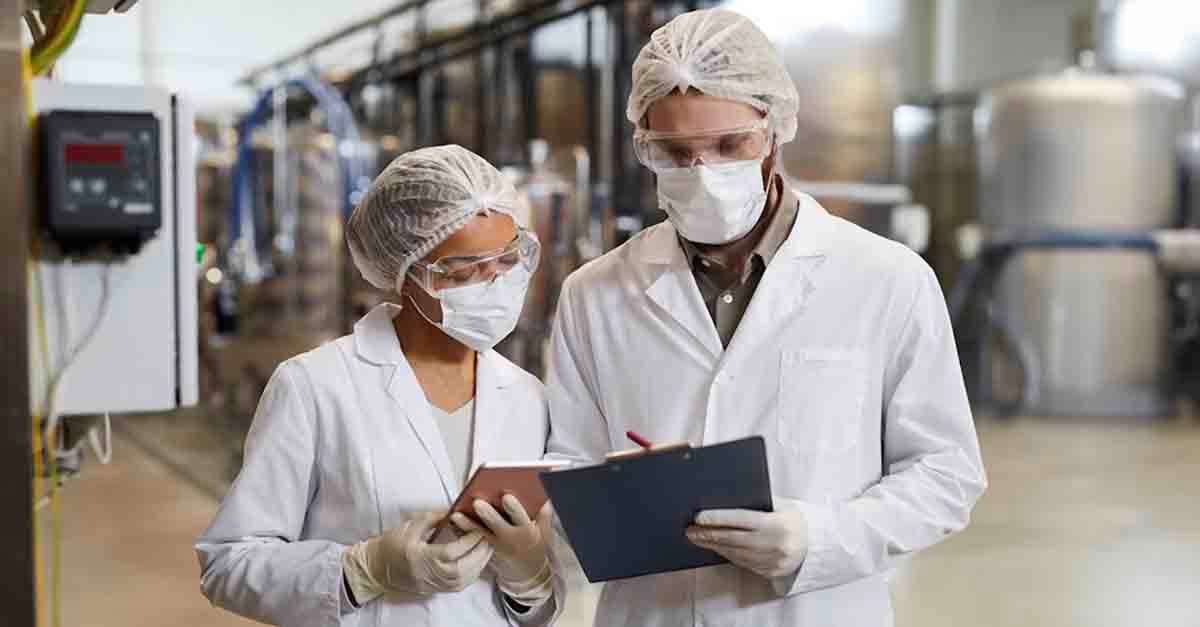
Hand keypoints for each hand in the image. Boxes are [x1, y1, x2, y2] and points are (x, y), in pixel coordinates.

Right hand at [365, 512, 493, 594]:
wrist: (376, 567)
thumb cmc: (392, 544)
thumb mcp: (411, 525)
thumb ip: (434, 518)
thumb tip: (454, 509)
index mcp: (421, 556)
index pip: (451, 552)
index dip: (468, 541)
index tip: (478, 530)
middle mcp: (428, 573)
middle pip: (461, 569)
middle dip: (479, 554)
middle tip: (488, 539)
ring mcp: (432, 584)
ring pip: (462, 580)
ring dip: (478, 565)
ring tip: (487, 549)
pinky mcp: (434, 589)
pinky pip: (459, 586)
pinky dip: (471, 575)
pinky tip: (477, 563)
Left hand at [452, 496, 552, 602]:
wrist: (527, 569)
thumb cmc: (535, 544)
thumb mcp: (545, 531)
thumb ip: (544, 516)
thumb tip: (544, 498)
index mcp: (527, 532)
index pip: (521, 519)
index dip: (514, 509)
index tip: (507, 497)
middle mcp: (511, 539)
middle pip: (497, 526)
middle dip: (487, 514)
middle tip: (477, 503)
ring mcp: (497, 545)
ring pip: (481, 534)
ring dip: (468, 525)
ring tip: (457, 515)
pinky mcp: (487, 548)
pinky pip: (473, 539)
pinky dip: (463, 531)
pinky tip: (454, 522)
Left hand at [686, 504, 807, 578]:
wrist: (818, 543)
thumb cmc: (794, 518)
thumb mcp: (782, 504)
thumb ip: (758, 501)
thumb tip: (726, 497)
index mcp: (777, 524)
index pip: (740, 520)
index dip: (718, 518)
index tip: (699, 517)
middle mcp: (775, 544)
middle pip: (733, 539)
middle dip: (709, 534)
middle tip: (690, 530)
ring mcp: (772, 561)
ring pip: (736, 554)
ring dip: (715, 546)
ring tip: (698, 538)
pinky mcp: (770, 572)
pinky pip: (743, 563)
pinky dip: (728, 554)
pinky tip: (717, 547)